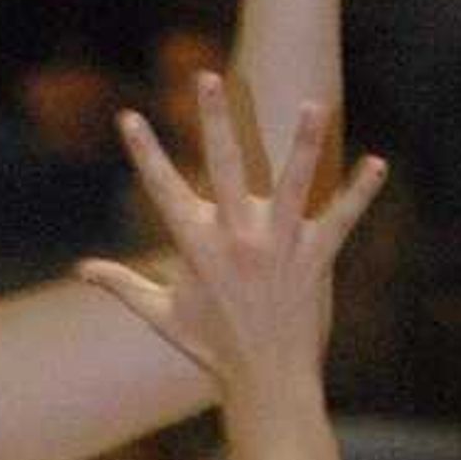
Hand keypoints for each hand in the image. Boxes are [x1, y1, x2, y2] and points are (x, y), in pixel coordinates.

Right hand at [79, 79, 384, 384]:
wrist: (264, 382)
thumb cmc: (212, 348)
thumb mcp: (161, 315)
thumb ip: (123, 285)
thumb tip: (81, 271)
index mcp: (196, 247)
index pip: (163, 190)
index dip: (144, 153)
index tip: (129, 117)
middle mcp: (236, 240)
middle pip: (221, 168)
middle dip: (212, 121)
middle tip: (206, 77)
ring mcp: (278, 247)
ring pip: (291, 184)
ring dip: (302, 143)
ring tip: (312, 103)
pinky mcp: (315, 259)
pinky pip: (341, 219)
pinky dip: (360, 193)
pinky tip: (379, 163)